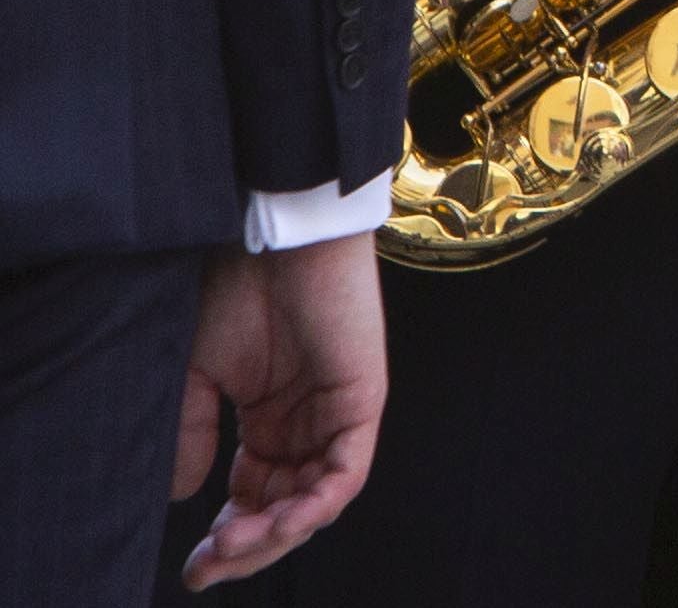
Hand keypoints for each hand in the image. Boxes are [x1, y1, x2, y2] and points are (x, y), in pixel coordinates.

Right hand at [174, 235, 385, 585]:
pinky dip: (319, 503)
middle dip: (249, 548)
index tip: (192, 568)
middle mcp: (304, 427)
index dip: (227, 539)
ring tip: (234, 544)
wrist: (270, 238)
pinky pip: (348, 471)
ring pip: (316, 500)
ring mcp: (335, 415)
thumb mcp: (198, 375)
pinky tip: (286, 519)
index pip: (253, 500)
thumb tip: (186, 497)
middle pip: (285, 511)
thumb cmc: (234, 291)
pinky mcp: (362, 400)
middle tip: (209, 567)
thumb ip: (192, 434)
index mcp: (267, 424)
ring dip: (278, 532)